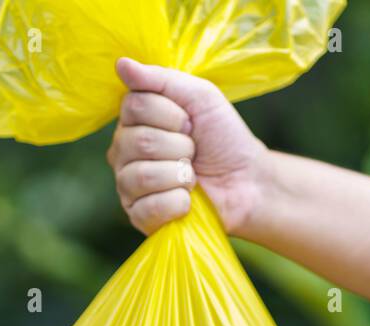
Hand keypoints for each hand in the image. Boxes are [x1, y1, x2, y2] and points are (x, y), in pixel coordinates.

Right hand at [107, 58, 269, 235]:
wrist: (247, 181)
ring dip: (180, 175)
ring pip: (141, 176)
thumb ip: (161, 80)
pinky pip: (147, 208)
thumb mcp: (200, 97)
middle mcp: (123, 151)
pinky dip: (178, 203)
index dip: (172, 115)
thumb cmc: (223, 138)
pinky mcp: (139, 216)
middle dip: (180, 146)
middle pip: (139, 141)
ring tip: (192, 176)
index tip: (192, 124)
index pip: (135, 106)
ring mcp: (128, 185)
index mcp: (134, 120)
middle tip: (194, 152)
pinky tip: (188, 201)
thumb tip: (122, 64)